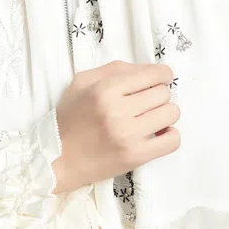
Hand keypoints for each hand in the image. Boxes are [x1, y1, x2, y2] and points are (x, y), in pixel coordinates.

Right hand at [50, 60, 179, 194]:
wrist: (56, 158)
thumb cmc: (70, 117)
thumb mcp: (82, 82)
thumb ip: (114, 70)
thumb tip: (146, 69)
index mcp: (105, 89)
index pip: (153, 74)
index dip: (162, 74)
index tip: (160, 79)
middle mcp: (119, 111)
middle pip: (163, 93)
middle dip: (159, 94)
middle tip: (148, 101)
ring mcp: (129, 135)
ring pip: (171, 114)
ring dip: (165, 113)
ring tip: (151, 117)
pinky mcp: (135, 156)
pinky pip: (172, 141)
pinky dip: (170, 135)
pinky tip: (157, 134)